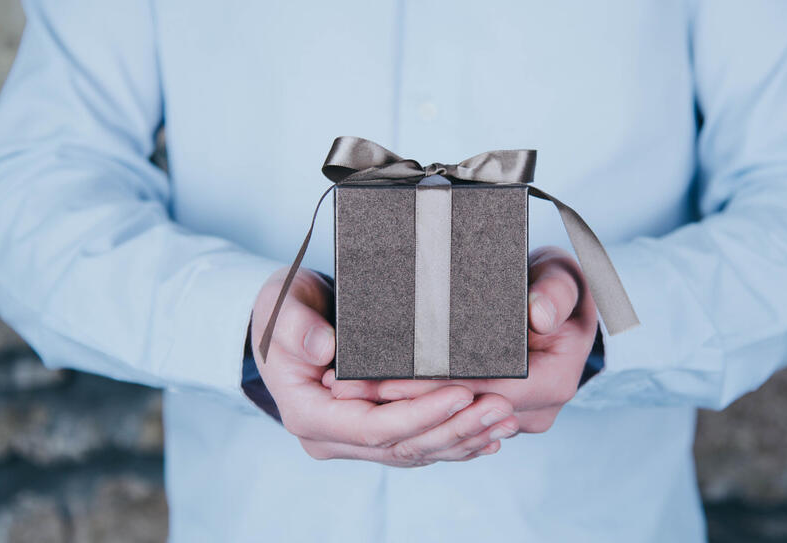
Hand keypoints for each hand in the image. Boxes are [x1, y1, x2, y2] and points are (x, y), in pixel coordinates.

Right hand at [252, 267, 519, 466]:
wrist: (284, 319)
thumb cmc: (283, 308)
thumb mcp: (281, 305)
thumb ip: (297, 327)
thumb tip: (323, 348)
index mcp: (309, 415)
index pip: (374, 428)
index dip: (420, 415)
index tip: (461, 394)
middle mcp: (331, 437)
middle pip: (402, 446)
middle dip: (455, 429)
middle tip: (500, 408)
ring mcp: (353, 440)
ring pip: (416, 452)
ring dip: (464, 439)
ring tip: (505, 420)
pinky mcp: (375, 433)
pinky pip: (419, 445)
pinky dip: (455, 441)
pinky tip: (490, 435)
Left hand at [326, 246, 597, 434]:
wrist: (561, 303)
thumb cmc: (558, 285)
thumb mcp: (562, 277)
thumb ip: (555, 292)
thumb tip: (541, 315)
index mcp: (553, 383)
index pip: (483, 393)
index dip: (432, 390)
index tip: (384, 379)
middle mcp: (534, 412)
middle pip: (457, 414)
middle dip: (400, 404)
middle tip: (345, 388)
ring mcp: (513, 419)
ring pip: (447, 421)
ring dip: (397, 409)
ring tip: (346, 391)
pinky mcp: (491, 416)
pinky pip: (448, 418)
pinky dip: (410, 408)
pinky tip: (367, 396)